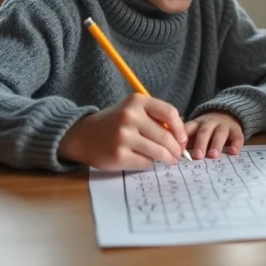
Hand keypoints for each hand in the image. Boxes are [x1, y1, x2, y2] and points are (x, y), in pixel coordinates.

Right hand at [58, 94, 187, 169]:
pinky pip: (145, 163)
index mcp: (137, 101)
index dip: (180, 128)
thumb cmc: (115, 122)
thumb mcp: (133, 110)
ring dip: (167, 158)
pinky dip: (149, 163)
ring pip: (158, 151)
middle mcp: (130, 116)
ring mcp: (123, 136)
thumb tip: (182, 136)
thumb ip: (156, 117)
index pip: (169, 112)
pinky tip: (144, 159)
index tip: (183, 139)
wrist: (83, 135)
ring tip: (170, 159)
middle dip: (176, 149)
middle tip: (179, 155)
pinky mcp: (118, 155)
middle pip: (165, 136)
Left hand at [184, 112, 243, 159]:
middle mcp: (210, 123)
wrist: (228, 113)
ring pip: (220, 134)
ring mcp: (224, 126)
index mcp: (197, 124)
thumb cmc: (207, 129)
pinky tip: (233, 152)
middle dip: (200, 144)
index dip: (183, 139)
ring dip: (216, 144)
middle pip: (204, 131)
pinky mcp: (236, 130)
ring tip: (213, 155)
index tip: (179, 151)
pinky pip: (237, 136)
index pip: (188, 129)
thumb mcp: (196, 130)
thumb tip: (176, 157)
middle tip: (197, 156)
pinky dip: (236, 144)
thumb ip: (188, 141)